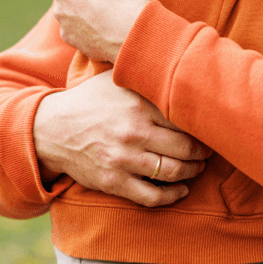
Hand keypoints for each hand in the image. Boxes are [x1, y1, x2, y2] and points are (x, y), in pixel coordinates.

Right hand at [33, 72, 210, 206]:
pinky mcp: (113, 181)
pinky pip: (152, 196)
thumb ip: (145, 78)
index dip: (202, 125)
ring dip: (192, 172)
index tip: (211, 127)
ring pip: (172, 172)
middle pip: (185, 148)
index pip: (183, 118)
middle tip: (209, 151)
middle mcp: (133, 132)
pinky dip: (172, 196)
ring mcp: (123, 159)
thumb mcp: (116, 81)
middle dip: (203, 153)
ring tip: (198, 168)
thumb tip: (181, 67)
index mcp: (138, 105)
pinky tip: (181, 190)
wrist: (52, 128)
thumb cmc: (90, 101)